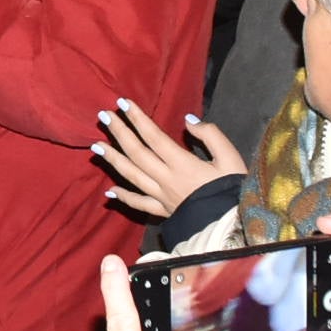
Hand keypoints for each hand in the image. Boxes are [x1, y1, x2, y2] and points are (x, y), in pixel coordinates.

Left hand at [93, 99, 241, 220]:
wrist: (234, 228)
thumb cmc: (233, 190)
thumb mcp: (230, 158)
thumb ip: (210, 135)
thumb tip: (188, 120)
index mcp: (183, 164)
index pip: (153, 137)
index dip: (137, 119)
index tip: (122, 103)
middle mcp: (166, 179)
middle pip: (137, 153)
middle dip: (119, 133)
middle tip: (103, 116)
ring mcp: (162, 197)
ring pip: (132, 176)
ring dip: (113, 160)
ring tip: (96, 146)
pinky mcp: (163, 212)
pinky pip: (140, 205)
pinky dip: (124, 197)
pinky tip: (109, 192)